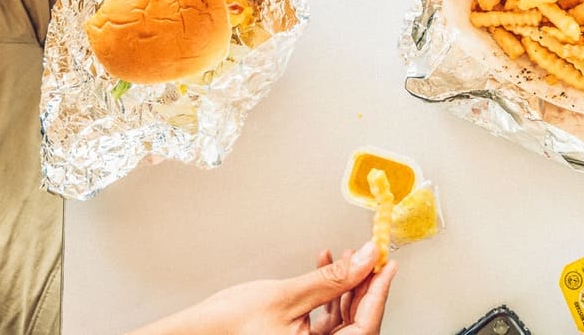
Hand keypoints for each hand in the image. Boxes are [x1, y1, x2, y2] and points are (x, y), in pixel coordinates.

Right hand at [132, 241, 397, 334]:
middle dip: (363, 286)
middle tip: (369, 256)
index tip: (388, 265)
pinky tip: (323, 268)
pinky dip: (327, 296)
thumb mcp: (288, 295)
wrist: (194, 332)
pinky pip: (323, 322)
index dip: (380, 292)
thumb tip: (368, 259)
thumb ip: (333, 279)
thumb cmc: (228, 323)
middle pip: (357, 324)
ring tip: (344, 257)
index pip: (366, 327)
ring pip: (342, 321)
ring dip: (345, 288)